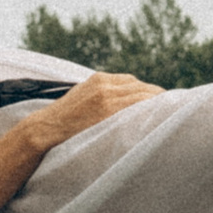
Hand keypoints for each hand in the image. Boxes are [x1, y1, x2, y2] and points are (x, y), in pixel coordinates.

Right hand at [0, 68, 163, 212]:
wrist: (42, 132)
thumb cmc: (61, 126)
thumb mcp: (81, 103)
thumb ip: (100, 102)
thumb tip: (121, 112)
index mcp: (98, 80)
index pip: (133, 83)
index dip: (147, 95)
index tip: (157, 107)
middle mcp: (105, 84)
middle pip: (142, 88)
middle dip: (156, 100)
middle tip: (169, 115)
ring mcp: (108, 96)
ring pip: (145, 95)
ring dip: (158, 106)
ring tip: (169, 120)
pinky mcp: (109, 109)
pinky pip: (140, 105)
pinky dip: (153, 110)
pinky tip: (161, 121)